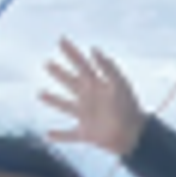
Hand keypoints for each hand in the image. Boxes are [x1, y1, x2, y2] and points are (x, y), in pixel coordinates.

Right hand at [40, 38, 145, 157]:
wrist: (134, 135)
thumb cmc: (129, 109)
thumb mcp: (119, 85)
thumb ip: (107, 68)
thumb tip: (94, 50)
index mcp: (97, 86)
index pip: (81, 65)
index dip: (72, 52)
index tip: (61, 41)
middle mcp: (89, 99)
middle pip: (70, 83)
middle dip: (59, 73)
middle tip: (47, 63)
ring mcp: (86, 116)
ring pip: (65, 106)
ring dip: (53, 100)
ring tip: (41, 94)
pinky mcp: (86, 134)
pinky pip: (69, 135)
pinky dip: (59, 136)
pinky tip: (48, 135)